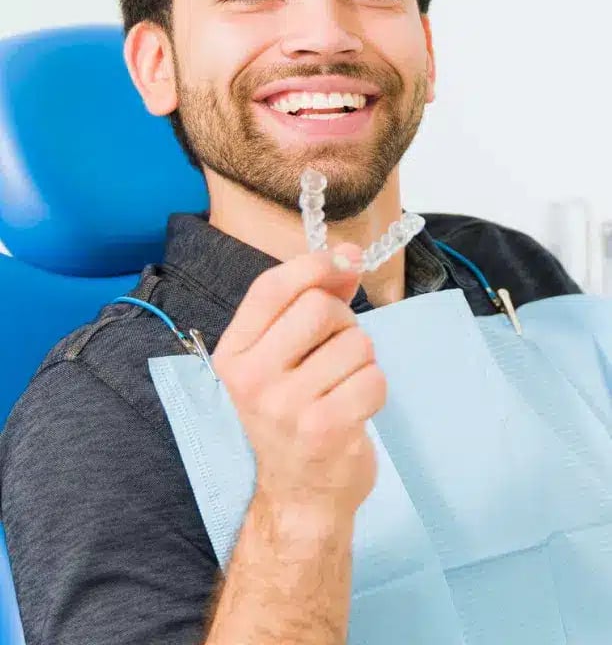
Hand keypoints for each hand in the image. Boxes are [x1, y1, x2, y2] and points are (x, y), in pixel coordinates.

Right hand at [213, 243, 386, 519]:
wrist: (297, 495)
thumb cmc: (292, 415)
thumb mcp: (283, 357)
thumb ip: (312, 302)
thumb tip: (348, 257)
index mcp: (233, 354)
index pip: (272, 288)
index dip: (315, 264)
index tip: (346, 260)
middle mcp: (251, 379)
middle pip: (320, 308)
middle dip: (343, 321)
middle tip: (336, 350)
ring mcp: (287, 408)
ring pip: (355, 342)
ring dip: (361, 359)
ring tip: (341, 385)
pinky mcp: (326, 430)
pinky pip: (373, 379)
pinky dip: (374, 388)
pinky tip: (354, 408)